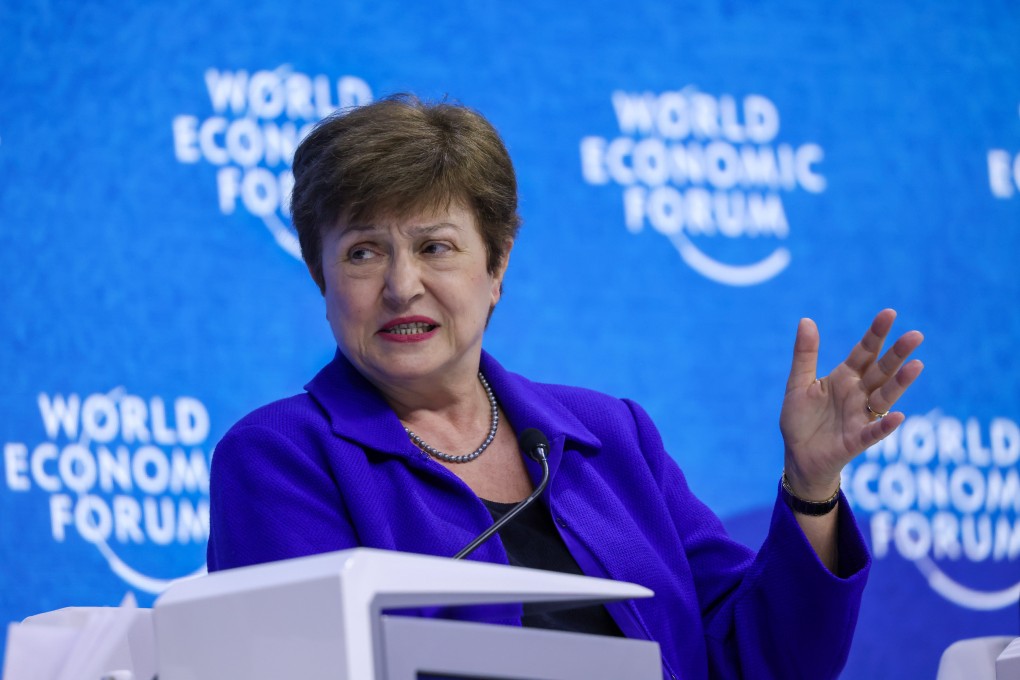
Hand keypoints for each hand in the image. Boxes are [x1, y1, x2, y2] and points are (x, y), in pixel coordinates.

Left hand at [779, 309, 923, 500]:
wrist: (797, 456)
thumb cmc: (800, 419)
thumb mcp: (798, 384)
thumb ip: (805, 355)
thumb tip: (806, 320)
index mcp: (844, 378)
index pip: (864, 352)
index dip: (876, 334)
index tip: (890, 313)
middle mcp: (858, 394)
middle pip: (881, 371)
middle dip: (897, 354)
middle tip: (916, 335)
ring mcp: (860, 417)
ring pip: (884, 397)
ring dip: (899, 384)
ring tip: (916, 366)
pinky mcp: (856, 440)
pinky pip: (873, 432)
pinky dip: (885, 425)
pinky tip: (899, 416)